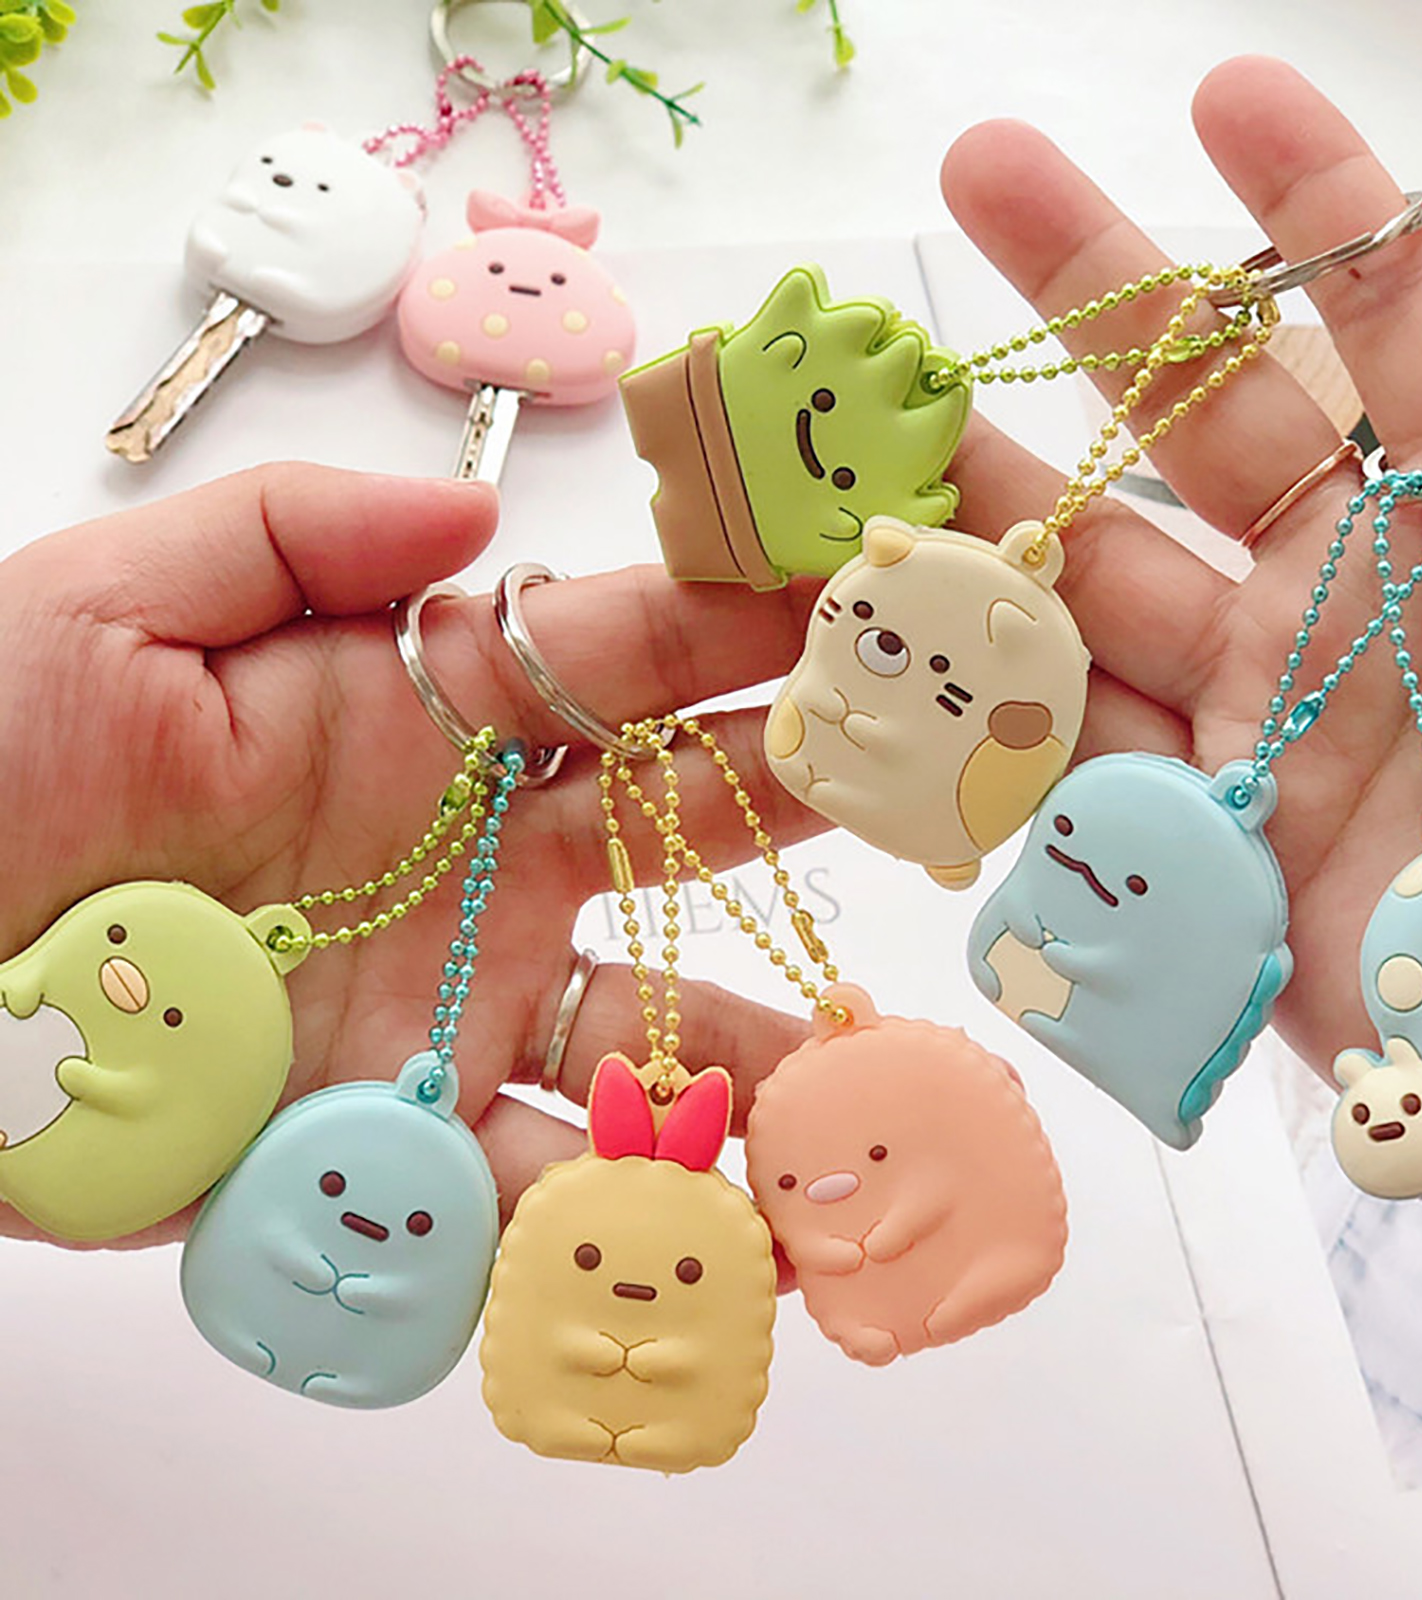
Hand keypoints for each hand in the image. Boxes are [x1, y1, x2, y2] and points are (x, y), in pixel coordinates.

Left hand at [0, 466, 822, 1244]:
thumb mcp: (104, 610)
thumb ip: (296, 538)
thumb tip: (478, 502)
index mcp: (422, 712)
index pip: (625, 658)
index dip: (750, 628)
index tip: (869, 607)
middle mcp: (471, 855)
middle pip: (681, 839)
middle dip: (814, 816)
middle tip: (944, 806)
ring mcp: (445, 1003)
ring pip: (640, 1036)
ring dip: (754, 1066)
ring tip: (872, 1091)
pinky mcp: (389, 1137)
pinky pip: (532, 1182)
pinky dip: (627, 1214)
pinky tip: (737, 1246)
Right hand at [941, 60, 1421, 1290]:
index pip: (1395, 319)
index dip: (1311, 205)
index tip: (1220, 95)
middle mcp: (1354, 594)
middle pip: (1199, 414)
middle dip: (1088, 289)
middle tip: (978, 171)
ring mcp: (1256, 716)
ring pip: (1091, 575)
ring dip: (984, 493)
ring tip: (871, 418)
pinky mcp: (1184, 838)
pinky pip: (1061, 752)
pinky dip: (974, 697)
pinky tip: (887, 631)